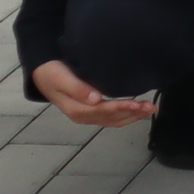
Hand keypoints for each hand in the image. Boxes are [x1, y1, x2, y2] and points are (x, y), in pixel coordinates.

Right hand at [31, 59, 154, 127]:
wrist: (43, 74)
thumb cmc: (52, 74)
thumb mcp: (60, 78)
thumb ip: (77, 88)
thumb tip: (95, 99)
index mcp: (77, 110)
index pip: (103, 112)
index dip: (121, 108)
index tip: (137, 104)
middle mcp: (84, 115)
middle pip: (112, 119)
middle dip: (132, 114)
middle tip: (150, 106)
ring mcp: (89, 114)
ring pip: (114, 120)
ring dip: (132, 116)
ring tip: (149, 109)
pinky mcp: (92, 109)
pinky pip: (112, 116)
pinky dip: (126, 114)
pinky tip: (137, 109)